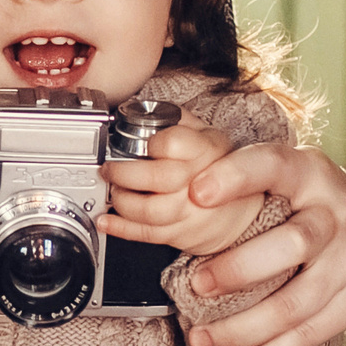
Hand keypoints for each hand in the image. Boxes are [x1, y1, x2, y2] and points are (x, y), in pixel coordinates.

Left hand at [99, 120, 258, 256]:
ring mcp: (193, 212)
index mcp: (208, 149)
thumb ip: (176, 120)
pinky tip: (106, 219)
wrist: (239, 209)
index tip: (145, 144)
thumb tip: (141, 111)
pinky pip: (147, 235)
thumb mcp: (205, 134)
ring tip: (114, 189)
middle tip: (112, 168)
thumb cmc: (216, 166)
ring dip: (122, 200)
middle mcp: (203, 182)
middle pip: (160, 178)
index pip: (177, 144)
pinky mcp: (182, 235)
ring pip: (150, 211)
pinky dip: (120, 228)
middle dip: (125, 173)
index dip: (155, 143)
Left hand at [176, 144, 345, 345]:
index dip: (236, 176)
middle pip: (291, 245)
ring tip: (202, 338)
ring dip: (243, 328)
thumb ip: (238, 181)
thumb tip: (171, 179)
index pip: (272, 165)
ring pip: (297, 303)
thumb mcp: (280, 176)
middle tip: (195, 286)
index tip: (196, 192)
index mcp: (309, 171)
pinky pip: (314, 333)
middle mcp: (338, 210)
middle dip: (237, 271)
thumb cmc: (304, 201)